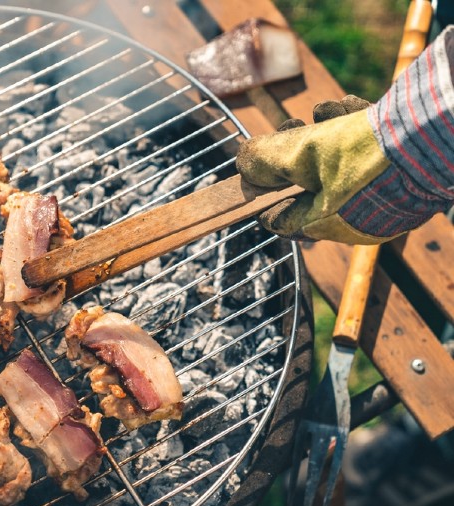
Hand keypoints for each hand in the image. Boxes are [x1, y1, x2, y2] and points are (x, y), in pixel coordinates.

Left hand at [236, 95, 432, 243]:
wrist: (440, 133)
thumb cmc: (368, 153)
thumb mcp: (303, 152)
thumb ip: (265, 158)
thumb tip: (244, 162)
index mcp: (331, 226)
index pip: (283, 219)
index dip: (264, 192)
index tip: (254, 172)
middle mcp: (360, 219)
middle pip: (311, 187)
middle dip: (297, 153)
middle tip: (291, 128)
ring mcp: (385, 197)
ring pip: (340, 165)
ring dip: (326, 133)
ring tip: (323, 110)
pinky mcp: (405, 174)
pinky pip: (369, 156)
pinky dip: (356, 131)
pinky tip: (349, 107)